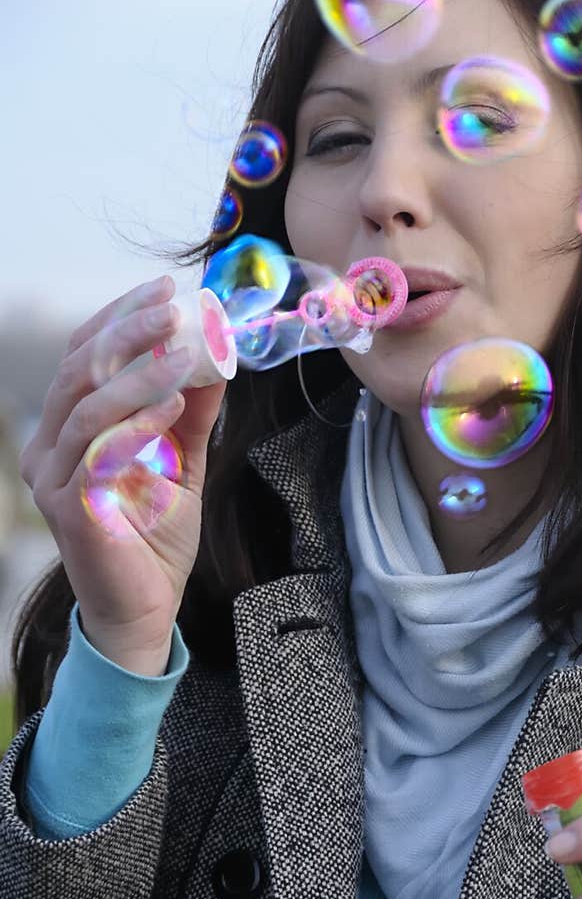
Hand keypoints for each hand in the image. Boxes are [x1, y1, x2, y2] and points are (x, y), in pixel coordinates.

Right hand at [19, 276, 227, 670]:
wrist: (146, 608)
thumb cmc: (156, 537)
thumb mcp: (183, 463)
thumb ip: (192, 414)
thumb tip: (217, 359)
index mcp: (66, 430)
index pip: (82, 356)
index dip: (119, 317)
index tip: (165, 289)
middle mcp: (48, 448)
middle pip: (78, 369)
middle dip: (129, 330)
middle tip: (174, 307)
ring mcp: (52, 479)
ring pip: (86, 404)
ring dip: (138, 372)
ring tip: (184, 351)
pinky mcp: (69, 509)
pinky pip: (98, 452)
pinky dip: (136, 422)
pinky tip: (171, 405)